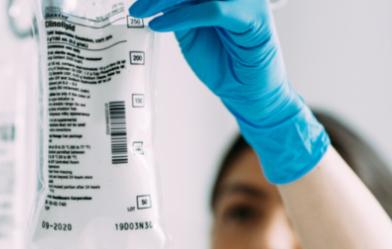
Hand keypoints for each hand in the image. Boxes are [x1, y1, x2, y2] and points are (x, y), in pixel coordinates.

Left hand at [130, 0, 329, 183]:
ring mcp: (248, 2)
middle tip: (137, 8)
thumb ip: (179, 13)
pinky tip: (160, 24)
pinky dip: (183, 16)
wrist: (248, 95)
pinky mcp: (254, 18)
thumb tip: (153, 1)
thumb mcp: (191, 34)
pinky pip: (214, 10)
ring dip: (167, 0)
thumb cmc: (225, 67)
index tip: (137, 3)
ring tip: (144, 13)